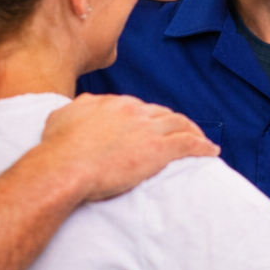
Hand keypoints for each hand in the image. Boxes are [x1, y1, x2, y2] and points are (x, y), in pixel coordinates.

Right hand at [43, 93, 218, 201]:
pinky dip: (203, 146)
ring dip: (193, 131)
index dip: (148, 117)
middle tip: (181, 132)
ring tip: (201, 140)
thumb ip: (76, 110)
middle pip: (161, 113)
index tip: (151, 127)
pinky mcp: (158, 149)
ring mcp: (147, 128)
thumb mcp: (61, 118)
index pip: (136, 107)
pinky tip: (212, 151)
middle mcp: (132, 110)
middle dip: (173, 122)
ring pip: (179, 124)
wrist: (64, 166)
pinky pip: (189, 143)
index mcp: (111, 102)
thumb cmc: (57, 149)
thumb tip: (81, 108)